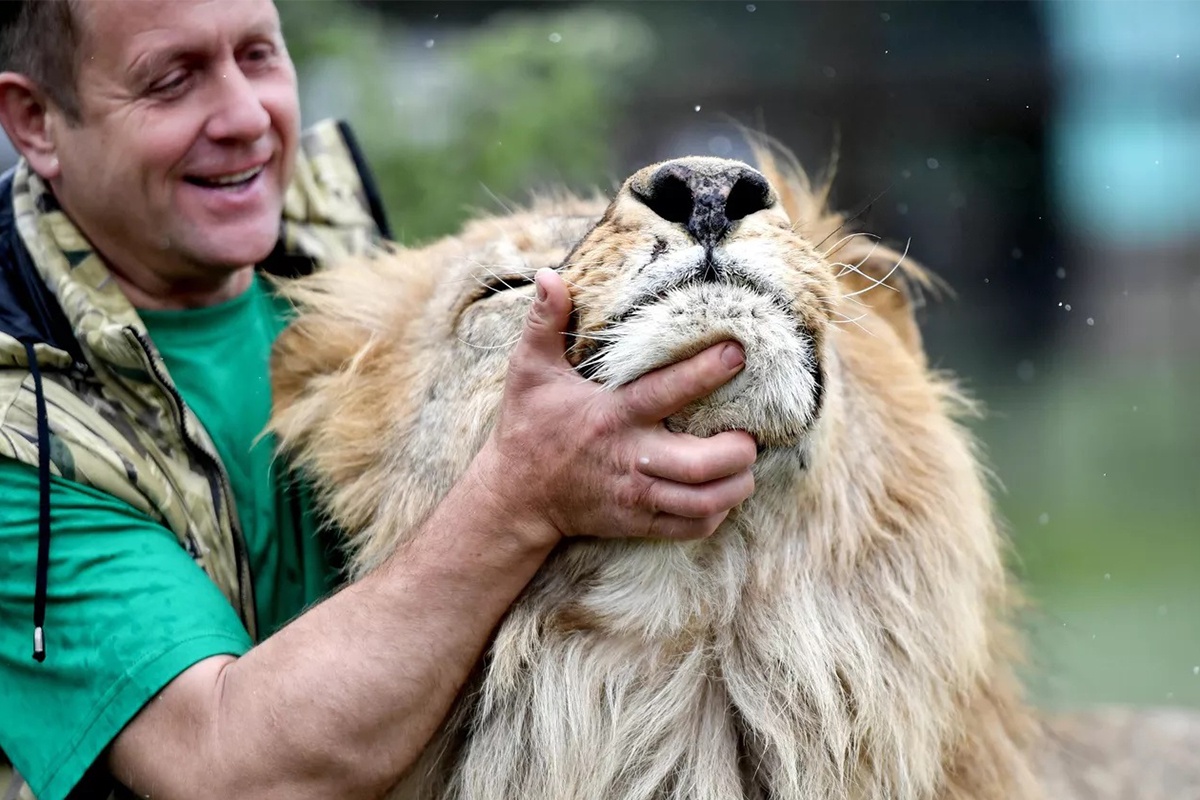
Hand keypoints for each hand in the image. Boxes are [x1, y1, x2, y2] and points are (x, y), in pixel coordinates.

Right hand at [471, 268, 756, 548]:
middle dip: (738, 451)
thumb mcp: (529, 371)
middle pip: (700, 465)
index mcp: (611, 416)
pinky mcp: (638, 522)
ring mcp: (636, 495)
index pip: (666, 392)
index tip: (737, 353)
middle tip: (751, 433)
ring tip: (746, 463)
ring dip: (736, 485)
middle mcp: (629, 459)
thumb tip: (549, 275)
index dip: (705, 373)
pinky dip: (716, 512)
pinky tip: (722, 492)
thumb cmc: (528, 427)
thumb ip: (544, 322)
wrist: (515, 497)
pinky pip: (691, 526)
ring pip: (703, 502)